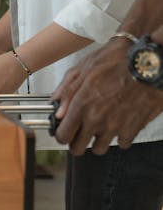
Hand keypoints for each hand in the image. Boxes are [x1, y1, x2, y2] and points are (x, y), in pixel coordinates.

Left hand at [52, 40, 162, 155]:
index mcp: (81, 105)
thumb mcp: (86, 67)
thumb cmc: (120, 60)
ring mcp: (115, 127)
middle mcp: (96, 119)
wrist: (151, 64)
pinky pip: (122, 143)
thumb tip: (56, 106)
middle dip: (75, 142)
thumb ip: (68, 89)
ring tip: (98, 129)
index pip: (63, 135)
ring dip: (97, 141)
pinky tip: (119, 124)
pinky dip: (120, 137)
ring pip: (99, 149)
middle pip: (78, 148)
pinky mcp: (133, 129)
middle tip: (78, 133)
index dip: (61, 134)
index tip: (63, 129)